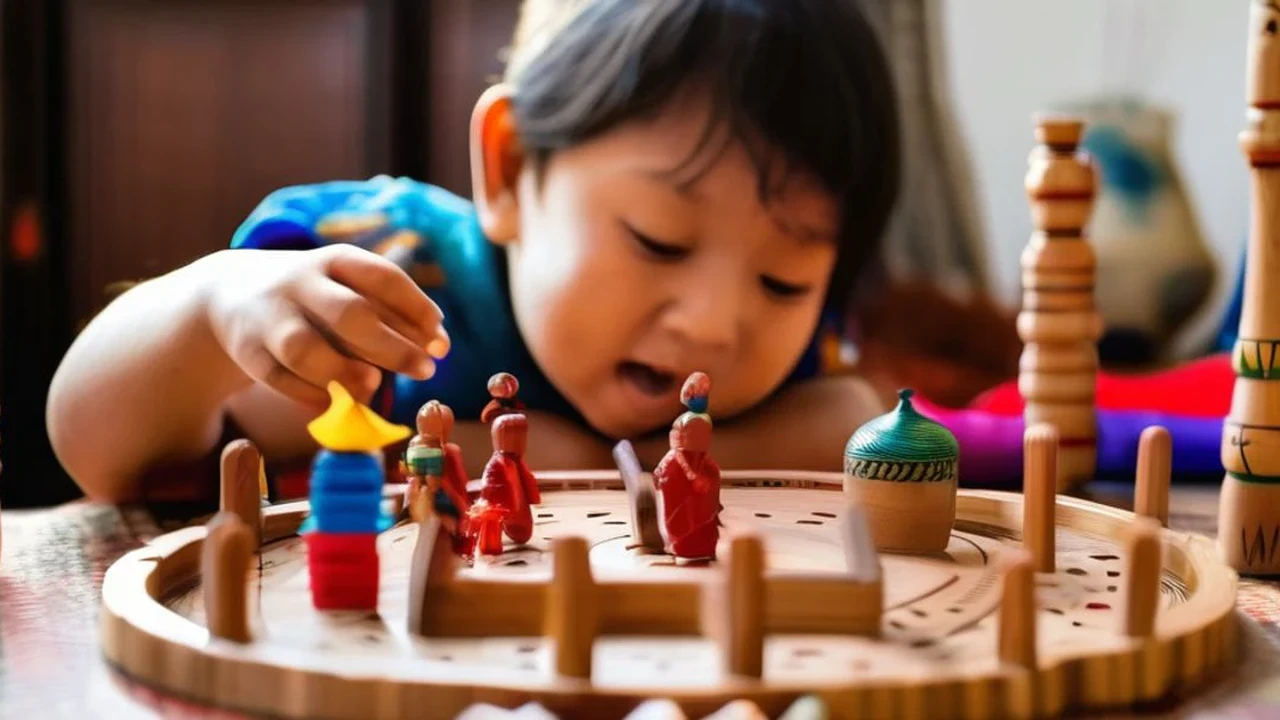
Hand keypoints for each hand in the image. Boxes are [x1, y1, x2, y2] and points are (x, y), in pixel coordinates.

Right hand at [201, 245, 449, 407]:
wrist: (228, 294)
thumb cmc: (313, 297)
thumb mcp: (346, 289)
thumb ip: (390, 314)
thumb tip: (437, 344)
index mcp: (334, 261)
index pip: (382, 277)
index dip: (416, 309)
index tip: (441, 339)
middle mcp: (300, 283)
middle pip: (349, 314)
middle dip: (391, 346)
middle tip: (425, 370)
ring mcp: (270, 317)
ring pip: (305, 349)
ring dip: (343, 372)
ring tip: (374, 385)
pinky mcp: (248, 351)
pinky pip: (281, 379)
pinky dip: (310, 394)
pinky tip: (335, 402)